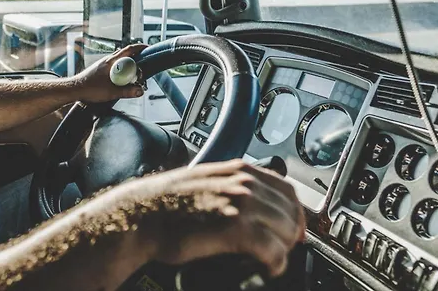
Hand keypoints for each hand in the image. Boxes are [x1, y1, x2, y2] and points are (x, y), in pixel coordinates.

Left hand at [71, 44, 147, 102]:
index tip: (149, 48)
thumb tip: (140, 90)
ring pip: (120, 60)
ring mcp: (103, 64)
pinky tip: (122, 79)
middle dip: (137, 57)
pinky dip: (122, 69)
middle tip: (145, 65)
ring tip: (134, 74)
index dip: (140, 47)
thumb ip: (127, 91)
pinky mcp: (100, 69)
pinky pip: (115, 66)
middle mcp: (107, 60)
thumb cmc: (89, 89)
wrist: (74, 89)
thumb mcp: (111, 92)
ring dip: (129, 65)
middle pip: (126, 54)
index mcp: (111, 61)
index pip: (129, 49)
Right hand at [125, 159, 305, 276]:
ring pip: (286, 231)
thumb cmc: (165, 203)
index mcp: (238, 170)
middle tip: (281, 250)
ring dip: (282, 249)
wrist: (141, 214)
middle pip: (291, 212)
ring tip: (271, 260)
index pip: (287, 189)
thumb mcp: (205, 181)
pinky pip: (273, 250)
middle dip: (290, 234)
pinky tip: (267, 268)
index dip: (296, 213)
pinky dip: (275, 263)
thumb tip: (250, 204)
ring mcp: (241, 203)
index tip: (295, 229)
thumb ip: (231, 186)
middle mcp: (244, 182)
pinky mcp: (235, 228)